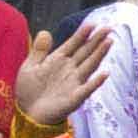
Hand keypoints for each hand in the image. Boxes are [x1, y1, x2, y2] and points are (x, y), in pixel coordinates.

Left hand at [11, 21, 110, 135]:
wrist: (28, 113)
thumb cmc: (29, 90)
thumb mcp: (30, 67)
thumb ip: (38, 50)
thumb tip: (46, 32)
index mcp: (59, 60)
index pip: (73, 44)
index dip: (82, 34)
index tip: (92, 24)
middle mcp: (70, 69)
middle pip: (86, 52)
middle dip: (96, 40)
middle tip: (108, 28)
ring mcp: (74, 83)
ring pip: (90, 65)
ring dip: (100, 54)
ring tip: (109, 42)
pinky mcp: (75, 97)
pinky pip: (87, 89)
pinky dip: (96, 82)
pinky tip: (105, 74)